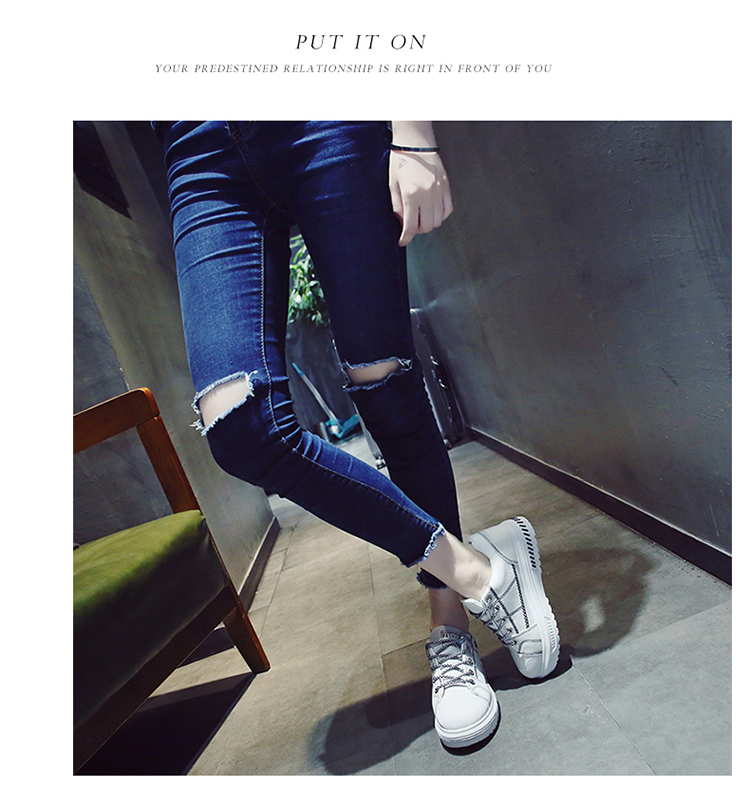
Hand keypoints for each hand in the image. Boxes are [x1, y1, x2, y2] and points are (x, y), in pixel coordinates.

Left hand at [388, 122, 452, 246]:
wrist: (416, 143)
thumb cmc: (400, 162)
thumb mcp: (392, 185)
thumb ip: (397, 206)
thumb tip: (402, 223)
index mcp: (411, 195)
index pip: (410, 226)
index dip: (406, 237)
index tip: (403, 241)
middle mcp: (427, 195)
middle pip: (426, 227)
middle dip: (417, 230)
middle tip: (411, 224)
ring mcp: (439, 191)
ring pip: (438, 221)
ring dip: (429, 223)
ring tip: (421, 216)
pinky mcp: (446, 186)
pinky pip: (447, 209)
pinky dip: (440, 215)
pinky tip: (432, 211)